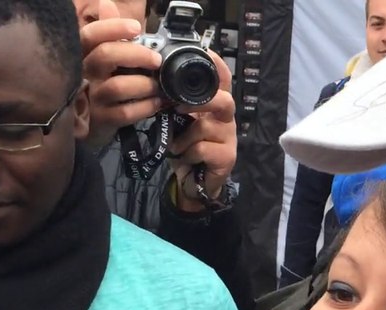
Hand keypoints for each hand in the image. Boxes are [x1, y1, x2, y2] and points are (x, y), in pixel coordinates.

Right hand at [81, 1, 162, 149]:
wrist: (93, 121)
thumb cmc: (102, 81)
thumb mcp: (104, 54)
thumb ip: (108, 30)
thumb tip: (107, 3)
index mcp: (83, 54)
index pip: (90, 34)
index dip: (113, 27)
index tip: (136, 27)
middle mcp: (83, 74)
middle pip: (105, 55)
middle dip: (137, 54)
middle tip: (156, 60)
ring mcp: (91, 98)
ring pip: (117, 87)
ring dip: (144, 84)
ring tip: (156, 86)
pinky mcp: (101, 120)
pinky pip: (126, 113)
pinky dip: (146, 106)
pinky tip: (155, 103)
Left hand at [168, 53, 236, 212]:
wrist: (192, 183)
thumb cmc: (185, 148)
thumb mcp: (178, 122)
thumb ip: (176, 104)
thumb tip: (156, 82)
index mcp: (215, 106)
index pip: (223, 80)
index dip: (216, 64)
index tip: (204, 51)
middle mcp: (226, 119)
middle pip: (224, 101)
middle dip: (201, 103)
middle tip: (178, 108)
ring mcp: (229, 138)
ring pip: (205, 127)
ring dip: (184, 138)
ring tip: (178, 146)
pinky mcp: (227, 157)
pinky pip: (202, 148)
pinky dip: (187, 153)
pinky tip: (186, 158)